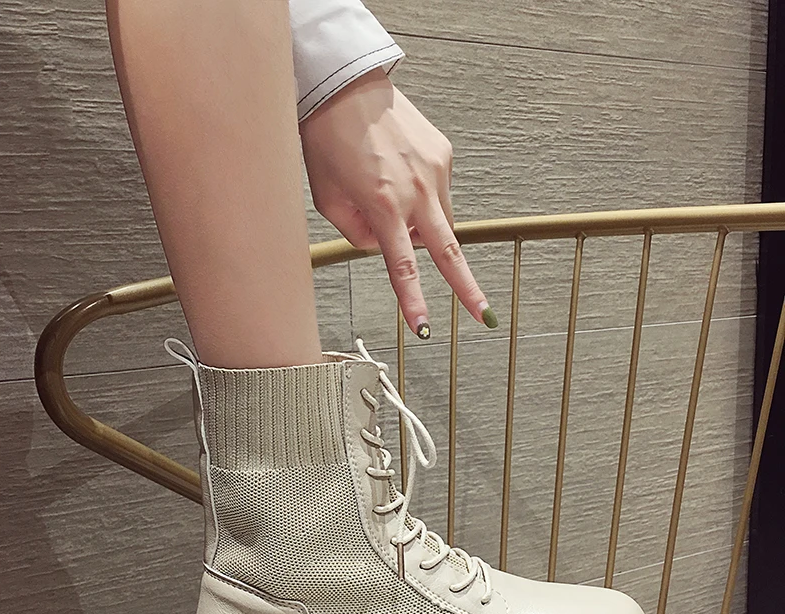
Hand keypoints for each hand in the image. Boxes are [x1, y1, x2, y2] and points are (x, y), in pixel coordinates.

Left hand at [299, 68, 497, 338]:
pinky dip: (423, 198)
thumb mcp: (327, 198)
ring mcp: (435, 171)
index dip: (414, 300)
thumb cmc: (327, 140)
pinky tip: (400, 178)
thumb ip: (356, 233)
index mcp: (383, 206)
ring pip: (440, 221)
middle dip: (467, 287)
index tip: (426, 327)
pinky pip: (438, 193)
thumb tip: (383, 246)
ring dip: (425, 228)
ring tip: (393, 205)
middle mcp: (416, 190)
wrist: (345, 87)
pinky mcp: (443, 155)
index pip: (403, 267)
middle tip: (485, 315)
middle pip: (449, 251)